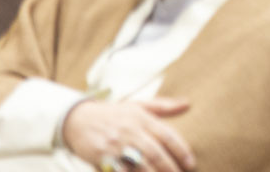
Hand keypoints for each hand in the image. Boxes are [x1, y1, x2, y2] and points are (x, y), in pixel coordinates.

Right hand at [62, 98, 195, 171]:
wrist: (78, 119)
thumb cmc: (113, 113)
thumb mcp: (138, 105)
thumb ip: (163, 106)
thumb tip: (188, 104)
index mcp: (142, 119)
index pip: (167, 135)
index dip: (181, 150)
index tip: (191, 163)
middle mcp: (130, 132)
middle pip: (155, 153)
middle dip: (169, 168)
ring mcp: (115, 146)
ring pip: (139, 165)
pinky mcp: (102, 157)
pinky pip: (120, 171)